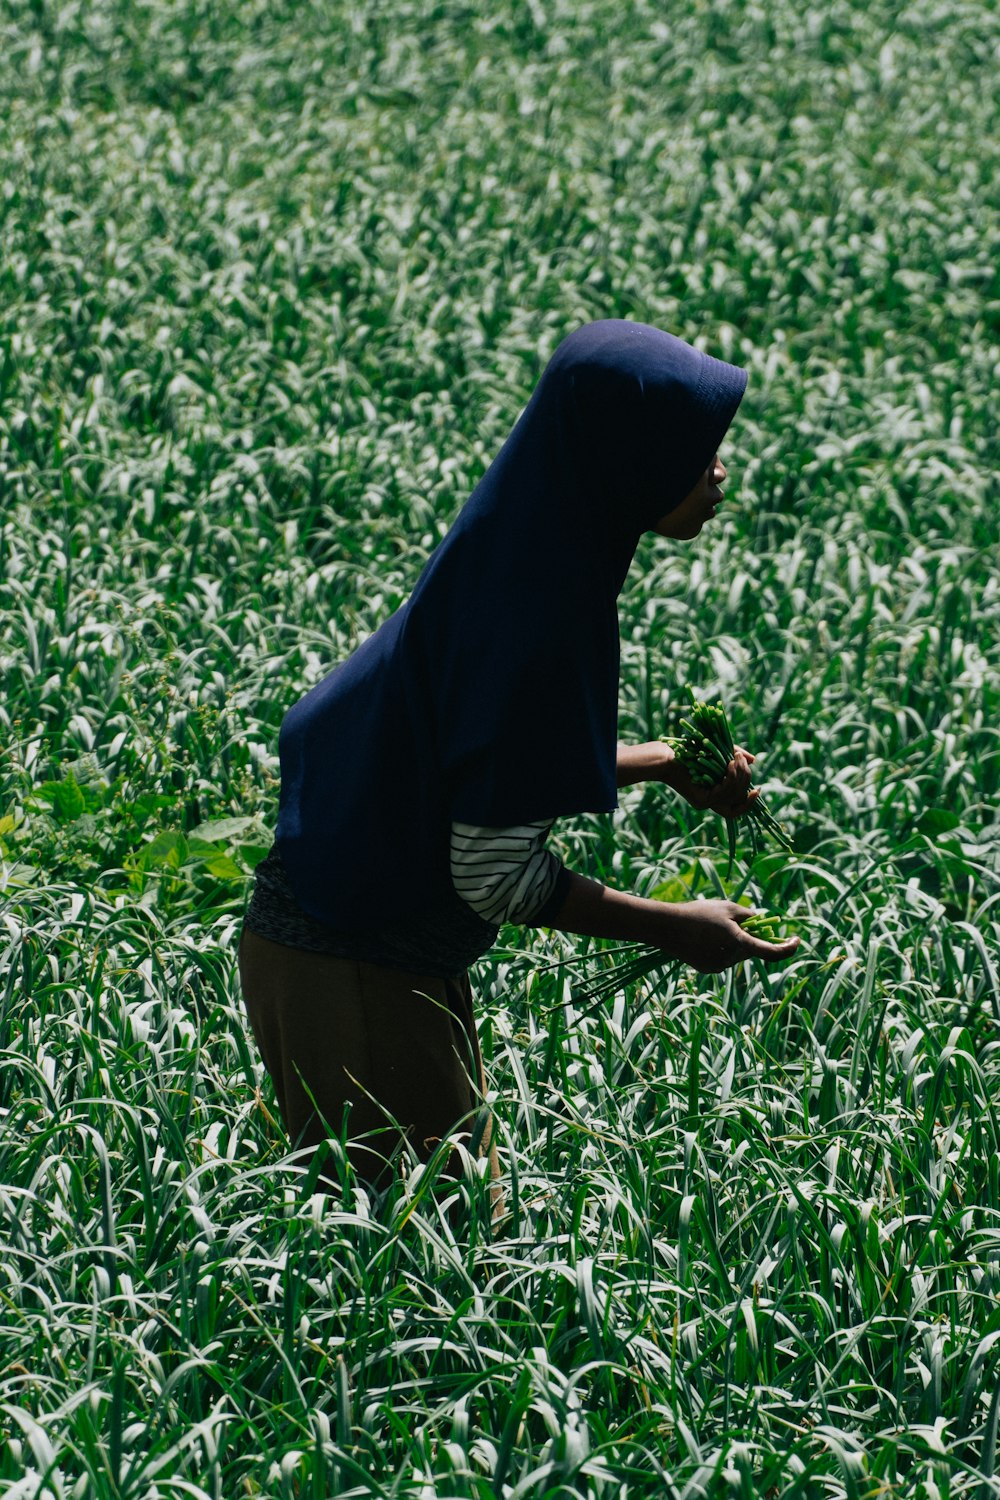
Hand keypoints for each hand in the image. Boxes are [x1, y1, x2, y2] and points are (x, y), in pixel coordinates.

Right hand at [663, 899, 800, 972]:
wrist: (666, 927)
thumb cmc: (698, 913)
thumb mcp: (727, 907)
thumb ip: (748, 916)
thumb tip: (760, 923)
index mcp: (739, 944)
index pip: (771, 952)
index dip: (788, 948)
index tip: (797, 940)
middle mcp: (731, 960)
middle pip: (751, 950)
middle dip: (751, 937)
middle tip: (740, 921)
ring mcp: (718, 966)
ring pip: (736, 954)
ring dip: (734, 942)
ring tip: (712, 925)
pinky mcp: (707, 968)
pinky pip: (723, 958)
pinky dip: (721, 948)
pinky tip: (703, 937)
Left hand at [667, 746, 758, 818]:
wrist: (666, 756)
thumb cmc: (689, 752)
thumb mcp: (718, 752)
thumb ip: (735, 757)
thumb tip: (753, 761)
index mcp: (715, 795)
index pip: (737, 808)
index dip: (750, 802)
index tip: (758, 789)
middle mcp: (711, 803)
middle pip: (739, 798)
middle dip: (745, 777)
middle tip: (740, 758)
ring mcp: (706, 804)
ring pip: (734, 796)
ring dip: (739, 775)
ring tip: (735, 758)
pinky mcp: (701, 801)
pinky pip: (724, 793)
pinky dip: (731, 777)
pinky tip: (730, 764)